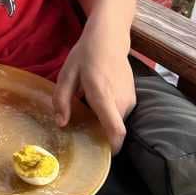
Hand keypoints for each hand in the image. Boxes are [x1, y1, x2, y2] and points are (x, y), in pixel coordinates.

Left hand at [53, 23, 135, 152]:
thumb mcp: (66, 75)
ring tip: (86, 111)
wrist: (109, 39)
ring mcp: (130, 99)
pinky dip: (109, 114)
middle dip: (98, 134)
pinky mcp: (133, 98)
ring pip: (116, 122)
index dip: (111, 146)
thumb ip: (62, 100)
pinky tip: (96, 102)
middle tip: (81, 128)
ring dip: (103, 123)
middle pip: (112, 129)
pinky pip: (119, 114)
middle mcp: (120, 100)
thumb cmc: (85, 56)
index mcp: (102, 94)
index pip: (115, 128)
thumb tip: (62, 123)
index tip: (101, 155)